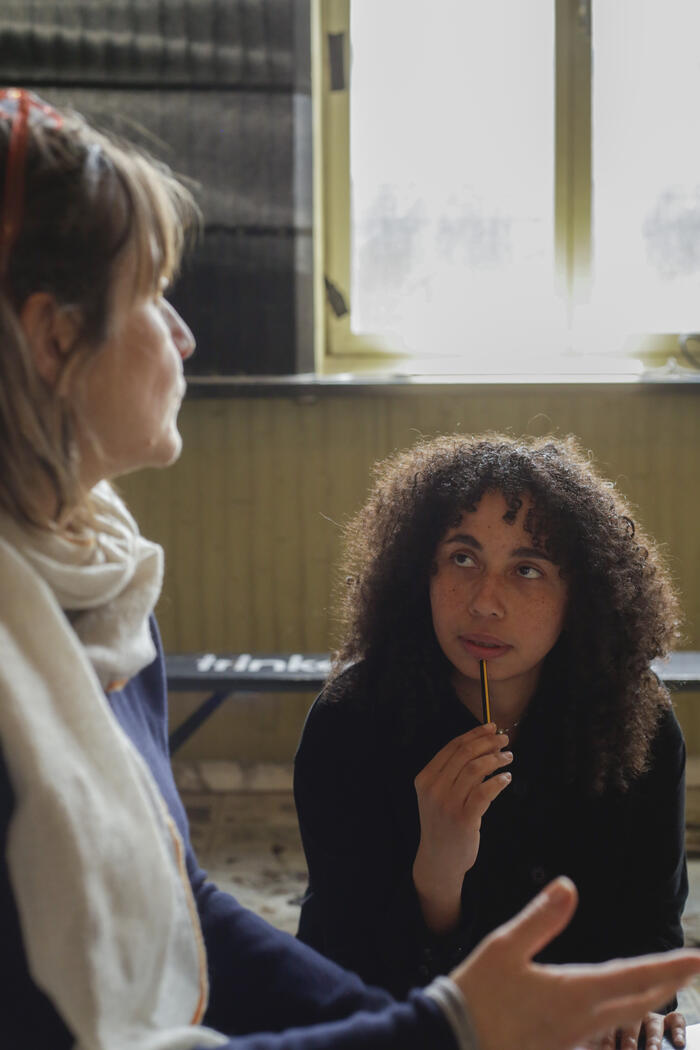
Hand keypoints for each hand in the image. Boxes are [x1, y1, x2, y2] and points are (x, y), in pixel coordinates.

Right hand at [412, 722, 511, 931]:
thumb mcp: (437, 795)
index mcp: (425, 778)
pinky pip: (485, 792)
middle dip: (487, 743)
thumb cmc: (442, 824)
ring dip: (496, 759)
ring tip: (508, 758)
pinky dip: (498, 781)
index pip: (452, 747)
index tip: (490, 728)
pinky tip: (506, 778)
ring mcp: (448, 804)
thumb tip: (483, 746)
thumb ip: (453, 773)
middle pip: (465, 754)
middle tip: (504, 741)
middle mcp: (434, 789)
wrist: (438, 860)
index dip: (474, 734)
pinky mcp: (464, 819)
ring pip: (476, 769)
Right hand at [451, 877, 699, 1049]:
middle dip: (665, 984)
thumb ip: (541, 917)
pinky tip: (608, 1007)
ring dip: (644, 999)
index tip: (698, 959)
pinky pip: (599, 1029)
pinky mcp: (556, 1046)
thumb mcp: (504, 947)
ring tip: (657, 986)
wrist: (453, 1042)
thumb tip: (569, 886)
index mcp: (575, 993)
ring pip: (621, 1018)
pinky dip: (617, 1012)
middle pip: (638, 1003)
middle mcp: (582, 1021)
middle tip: (689, 969)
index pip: (635, 976)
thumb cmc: (478, 995)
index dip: (670, 966)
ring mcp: (571, 1039)